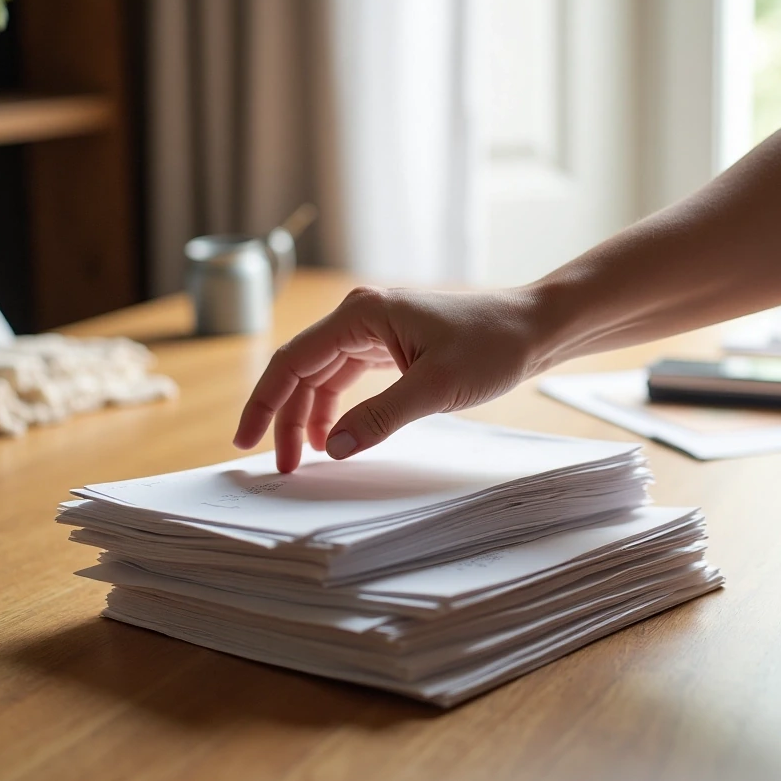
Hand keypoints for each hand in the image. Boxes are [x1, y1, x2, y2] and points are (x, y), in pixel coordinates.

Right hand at [233, 285, 545, 470]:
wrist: (534, 328)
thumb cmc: (493, 346)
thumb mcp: (436, 388)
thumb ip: (380, 417)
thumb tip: (335, 450)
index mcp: (362, 313)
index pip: (293, 359)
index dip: (265, 402)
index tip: (246, 441)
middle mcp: (361, 315)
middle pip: (303, 369)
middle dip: (287, 417)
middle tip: (283, 466)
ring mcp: (375, 328)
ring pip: (323, 375)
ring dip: (311, 415)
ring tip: (308, 458)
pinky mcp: (391, 343)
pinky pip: (347, 376)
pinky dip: (337, 406)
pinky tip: (337, 434)